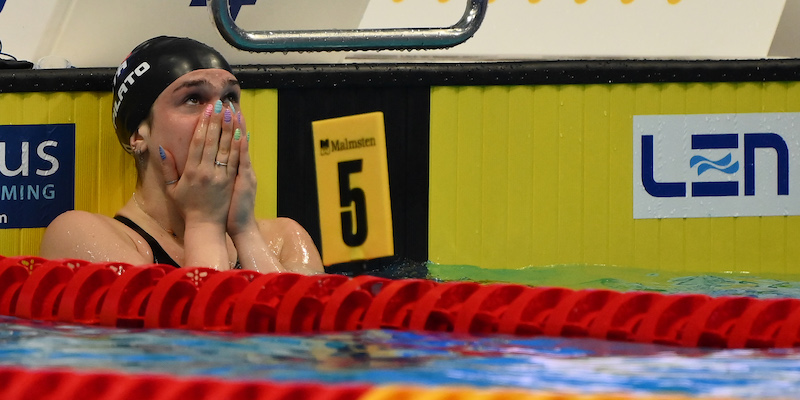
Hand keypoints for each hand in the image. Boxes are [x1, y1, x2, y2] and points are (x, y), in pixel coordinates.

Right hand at [160, 101, 236, 228]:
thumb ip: (167, 168)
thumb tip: (161, 148)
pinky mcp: (232, 181)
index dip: (203, 124)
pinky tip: (242, 132)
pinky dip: (239, 145)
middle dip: (217, 120)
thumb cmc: (187, 206)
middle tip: (221, 103)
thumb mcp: (172, 189)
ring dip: (230, 128)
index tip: (207, 110)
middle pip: (213, 141)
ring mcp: (221, 176)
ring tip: (232, 111)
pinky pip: (235, 160)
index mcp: (191, 172)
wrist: (206, 225)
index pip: (198, 143)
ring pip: (226, 148)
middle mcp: (206, 172)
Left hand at [226, 112, 257, 235]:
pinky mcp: (244, 180)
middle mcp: (240, 167)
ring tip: (234, 110)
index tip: (223, 111)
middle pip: (235, 140)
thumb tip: (223, 161)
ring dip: (237, 128)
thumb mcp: (229, 189)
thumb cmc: (230, 211)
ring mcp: (243, 173)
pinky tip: (240, 133)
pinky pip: (243, 160)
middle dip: (231, 121)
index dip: (228, 127)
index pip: (230, 143)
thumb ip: (226, 173)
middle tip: (227, 102)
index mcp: (234, 169)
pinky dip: (242, 147)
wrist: (241, 226)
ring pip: (240, 147)